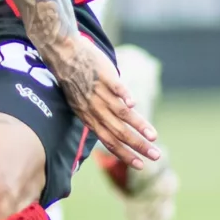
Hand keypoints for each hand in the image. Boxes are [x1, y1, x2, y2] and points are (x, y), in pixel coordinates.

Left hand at [44, 34, 156, 168]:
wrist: (64, 54)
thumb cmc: (74, 80)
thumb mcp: (80, 103)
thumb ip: (98, 115)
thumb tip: (115, 123)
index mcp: (89, 118)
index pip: (109, 141)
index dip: (124, 154)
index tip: (140, 165)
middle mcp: (95, 109)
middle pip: (119, 132)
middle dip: (138, 146)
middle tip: (156, 156)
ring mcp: (100, 93)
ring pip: (121, 114)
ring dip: (138, 126)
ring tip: (153, 137)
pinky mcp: (105, 76)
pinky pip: (116, 88)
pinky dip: (124, 96)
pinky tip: (134, 105)